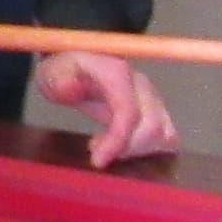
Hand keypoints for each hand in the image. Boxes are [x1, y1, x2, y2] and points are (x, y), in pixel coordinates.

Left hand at [34, 51, 178, 167]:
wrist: (79, 59)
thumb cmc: (66, 69)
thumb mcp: (53, 72)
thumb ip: (60, 80)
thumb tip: (69, 88)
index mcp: (117, 75)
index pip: (128, 112)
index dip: (118, 141)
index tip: (97, 161)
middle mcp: (141, 85)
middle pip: (152, 127)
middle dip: (126, 149)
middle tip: (96, 152)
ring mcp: (152, 98)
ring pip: (164, 134)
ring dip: (138, 150)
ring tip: (107, 148)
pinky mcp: (156, 110)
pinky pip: (167, 136)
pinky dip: (149, 149)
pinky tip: (123, 147)